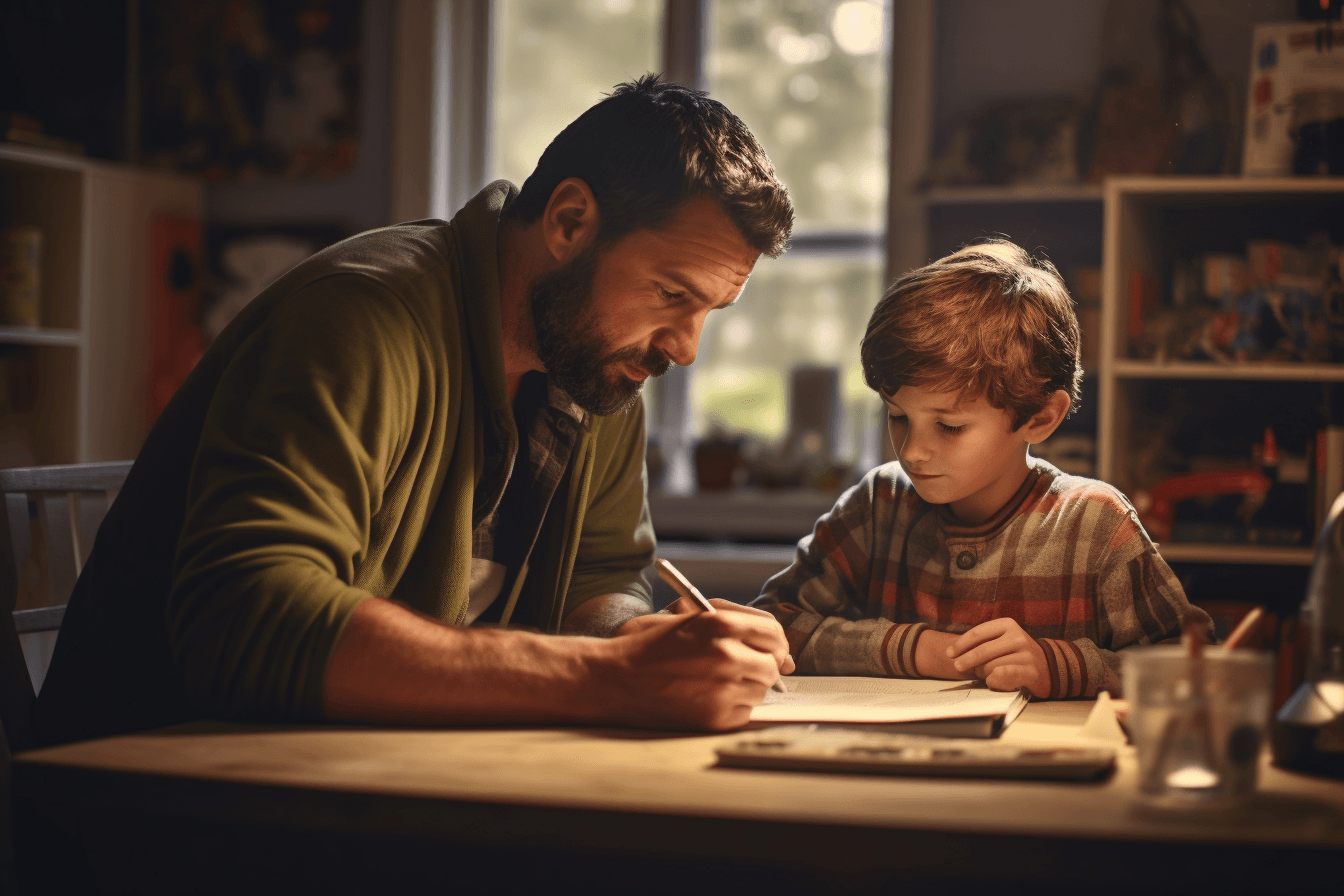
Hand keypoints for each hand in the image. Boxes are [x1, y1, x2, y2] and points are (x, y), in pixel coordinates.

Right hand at [595, 605, 792, 729]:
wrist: (613, 679)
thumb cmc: (648, 645)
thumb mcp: (689, 616)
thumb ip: (735, 623)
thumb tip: (781, 651)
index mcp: (721, 624)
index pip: (774, 633)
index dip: (775, 643)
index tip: (769, 649)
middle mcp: (728, 655)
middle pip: (772, 666)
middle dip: (760, 666)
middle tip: (738, 668)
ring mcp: (724, 689)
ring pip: (760, 690)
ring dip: (745, 687)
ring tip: (714, 682)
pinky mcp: (717, 718)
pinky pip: (745, 712)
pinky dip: (733, 707)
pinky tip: (706, 698)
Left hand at [946, 618, 1050, 697]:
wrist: (1047, 666)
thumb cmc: (1015, 653)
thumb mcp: (1000, 640)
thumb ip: (981, 642)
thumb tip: (953, 651)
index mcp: (1007, 624)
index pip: (977, 633)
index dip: (961, 644)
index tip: (949, 653)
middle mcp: (1018, 636)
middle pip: (982, 650)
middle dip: (966, 660)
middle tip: (958, 666)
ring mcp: (1026, 654)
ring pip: (991, 666)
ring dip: (983, 674)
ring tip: (986, 674)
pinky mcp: (1031, 671)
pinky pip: (1003, 676)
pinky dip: (993, 680)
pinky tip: (992, 681)